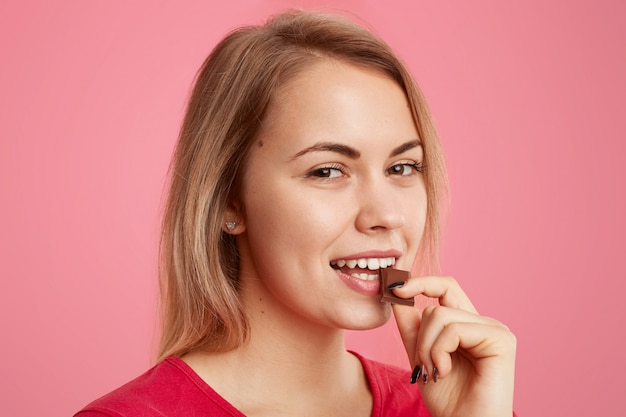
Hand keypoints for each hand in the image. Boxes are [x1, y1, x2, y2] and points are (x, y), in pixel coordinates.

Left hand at [391, 276, 515, 416]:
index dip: (419, 283)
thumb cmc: (447, 399)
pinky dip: (439, 351)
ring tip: (435, 372)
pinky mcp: (500, 339)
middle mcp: (484, 322)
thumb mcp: (420, 355)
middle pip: (439, 298)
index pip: (444, 287)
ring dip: (426, 347)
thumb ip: (411, 325)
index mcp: (468, 324)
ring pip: (440, 314)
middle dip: (420, 332)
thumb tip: (396, 292)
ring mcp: (495, 329)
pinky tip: (445, 372)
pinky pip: (453, 329)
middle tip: (423, 365)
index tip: (393, 288)